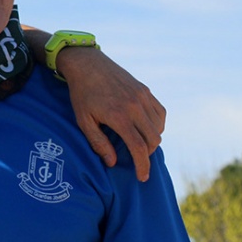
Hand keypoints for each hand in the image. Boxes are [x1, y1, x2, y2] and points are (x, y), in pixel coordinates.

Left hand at [57, 47, 165, 180]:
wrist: (88, 65)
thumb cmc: (82, 94)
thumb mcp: (84, 120)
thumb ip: (98, 142)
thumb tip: (112, 162)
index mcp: (119, 116)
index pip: (138, 148)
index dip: (142, 166)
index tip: (142, 177)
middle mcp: (135, 106)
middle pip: (152, 140)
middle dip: (146, 155)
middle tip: (136, 160)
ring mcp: (143, 97)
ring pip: (158, 128)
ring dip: (151, 140)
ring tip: (138, 144)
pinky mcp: (145, 91)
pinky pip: (160, 113)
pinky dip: (157, 125)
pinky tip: (145, 129)